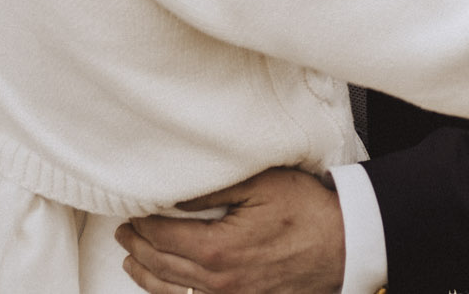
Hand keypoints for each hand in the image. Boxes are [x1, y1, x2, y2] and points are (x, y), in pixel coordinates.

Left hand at [115, 167, 343, 293]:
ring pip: (173, 291)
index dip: (141, 224)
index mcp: (217, 249)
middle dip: (136, 248)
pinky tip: (167, 285)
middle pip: (161, 266)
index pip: (161, 238)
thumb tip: (174, 193)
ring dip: (146, 275)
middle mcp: (218, 281)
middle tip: (123, 232)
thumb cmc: (308, 212)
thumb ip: (213, 188)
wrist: (345, 246)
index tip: (131, 212)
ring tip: (131, 261)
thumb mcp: (262, 185)